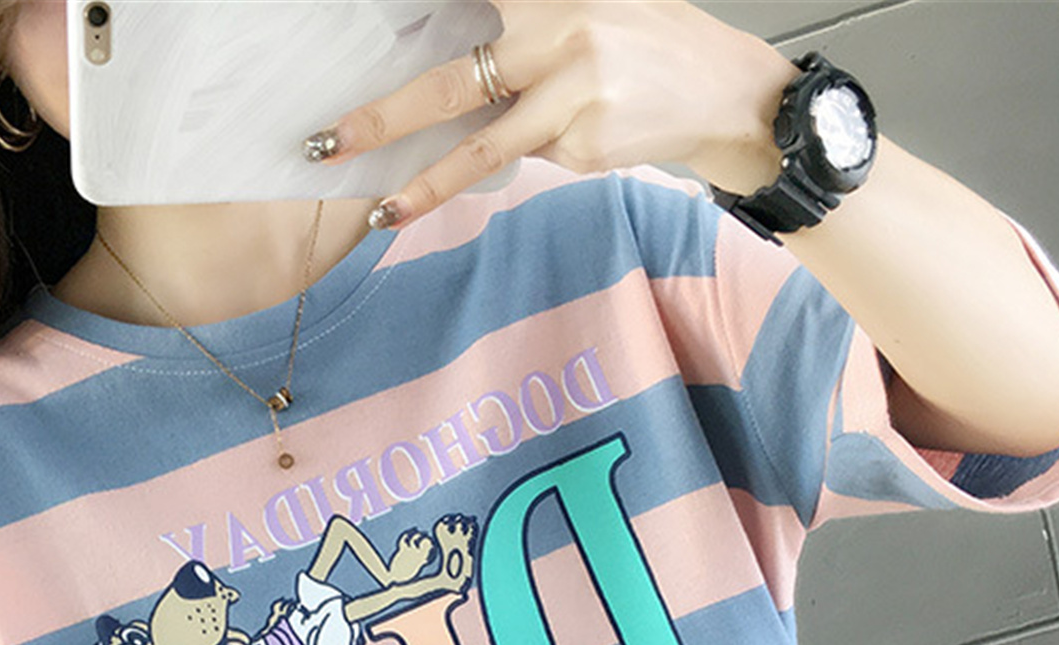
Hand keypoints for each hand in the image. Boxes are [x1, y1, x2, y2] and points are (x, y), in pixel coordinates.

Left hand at [305, 0, 792, 227]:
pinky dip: (528, 155)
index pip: (467, 10)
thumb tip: (453, 40)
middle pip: (455, 84)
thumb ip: (526, 18)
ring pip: (484, 149)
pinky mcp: (588, 149)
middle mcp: (561, 43)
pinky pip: (534, 160)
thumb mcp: (593, 1)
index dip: (412, 30)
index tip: (360, 43)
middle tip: (332, 142)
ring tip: (385, 210)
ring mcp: (575, 103)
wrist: (726, 91)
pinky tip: (570, 134)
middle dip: (386, 118)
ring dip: (428, 184)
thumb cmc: (652, 41)